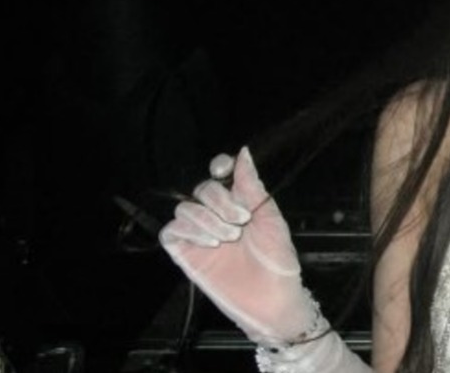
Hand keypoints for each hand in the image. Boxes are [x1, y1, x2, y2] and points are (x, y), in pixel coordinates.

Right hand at [160, 147, 319, 344]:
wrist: (272, 298)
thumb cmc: (278, 260)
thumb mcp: (270, 219)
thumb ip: (252, 187)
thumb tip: (244, 153)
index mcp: (239, 202)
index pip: (220, 173)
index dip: (219, 165)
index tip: (224, 170)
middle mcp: (216, 214)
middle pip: (202, 189)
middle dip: (219, 199)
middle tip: (242, 221)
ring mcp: (199, 234)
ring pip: (185, 208)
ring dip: (207, 218)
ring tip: (229, 237)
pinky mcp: (185, 253)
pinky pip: (172, 231)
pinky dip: (189, 231)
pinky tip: (211, 243)